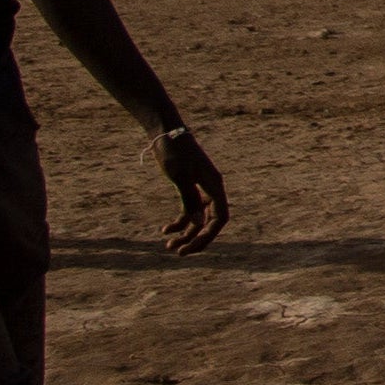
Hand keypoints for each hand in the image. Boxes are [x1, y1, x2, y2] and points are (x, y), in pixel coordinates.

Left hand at [156, 125, 230, 252]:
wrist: (166, 133)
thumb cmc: (174, 152)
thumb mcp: (180, 177)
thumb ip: (190, 201)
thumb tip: (199, 225)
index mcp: (214, 186)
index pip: (219, 219)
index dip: (208, 236)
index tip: (190, 248)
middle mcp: (211, 190)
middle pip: (209, 223)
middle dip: (195, 239)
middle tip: (178, 252)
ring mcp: (200, 189)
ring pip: (198, 220)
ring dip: (185, 234)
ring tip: (168, 245)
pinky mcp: (189, 188)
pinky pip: (188, 211)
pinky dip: (178, 223)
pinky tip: (164, 229)